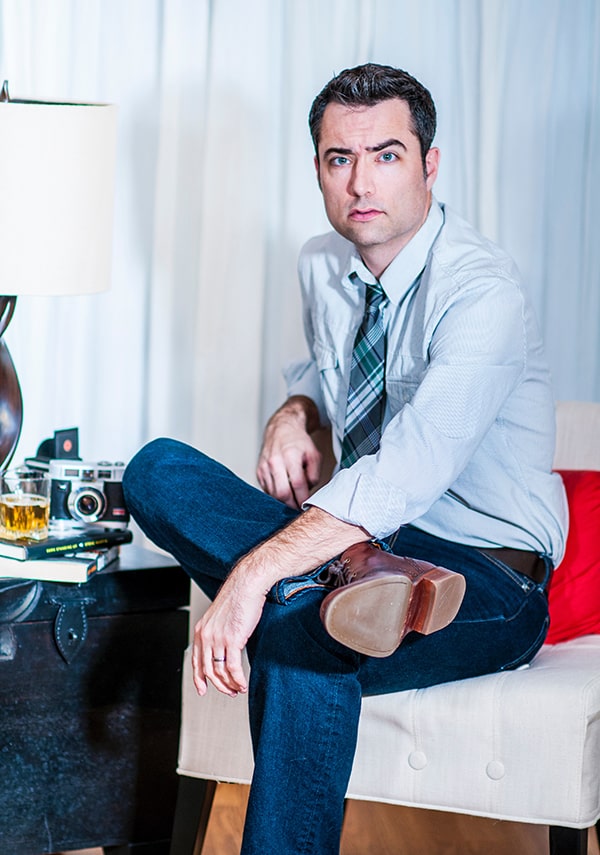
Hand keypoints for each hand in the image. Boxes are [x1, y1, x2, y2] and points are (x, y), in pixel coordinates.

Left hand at [192, 564, 267, 696]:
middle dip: (218, 685)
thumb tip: (223, 648)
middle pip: (208, 670)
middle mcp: (207, 636)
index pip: (196, 661)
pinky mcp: (233, 640)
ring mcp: (218, 639)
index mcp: (201, 630)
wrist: (247, 584)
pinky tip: (243, 683)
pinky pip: (233, 668)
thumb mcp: (220, 616)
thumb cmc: (238, 597)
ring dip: (230, 684)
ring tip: (238, 688)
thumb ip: (217, 632)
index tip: (203, 689)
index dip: (199, 679)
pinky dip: (238, 679)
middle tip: (229, 691)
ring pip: (220, 672)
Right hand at [257, 396, 321, 507]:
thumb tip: (308, 491)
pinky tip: (284, 490)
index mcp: (290, 456)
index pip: (297, 484)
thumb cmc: (298, 442)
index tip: (307, 505)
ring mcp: (264, 467)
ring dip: (284, 500)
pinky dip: (276, 494)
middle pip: (282, 493)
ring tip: (293, 497)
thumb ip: (314, 474)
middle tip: (299, 507)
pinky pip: (267, 490)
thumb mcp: (314, 454)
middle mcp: (275, 462)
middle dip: (292, 504)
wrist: (281, 429)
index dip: (303, 498)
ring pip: (273, 494)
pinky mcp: (259, 471)